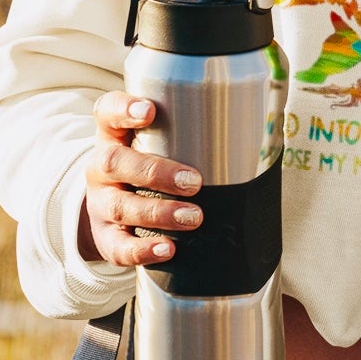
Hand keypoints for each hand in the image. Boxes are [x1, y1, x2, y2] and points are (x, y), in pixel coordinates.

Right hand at [78, 93, 203, 267]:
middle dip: (157, 173)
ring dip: (160, 213)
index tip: (148, 111)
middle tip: (194, 181)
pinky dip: (143, 250)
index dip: (123, 109)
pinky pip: (118, 247)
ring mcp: (100, 204)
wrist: (113, 210)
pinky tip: (168, 249)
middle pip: (115, 163)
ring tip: (195, 217)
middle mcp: (101, 168)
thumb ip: (190, 132)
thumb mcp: (155, 145)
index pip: (107, 112)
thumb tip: (261, 122)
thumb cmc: (148, 169)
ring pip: (121, 207)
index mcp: (113, 136)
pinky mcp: (105, 237)